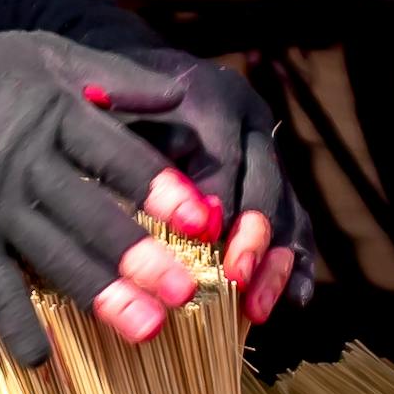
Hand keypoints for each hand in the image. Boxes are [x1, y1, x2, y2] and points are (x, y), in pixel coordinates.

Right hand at [0, 24, 292, 359]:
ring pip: (52, 257)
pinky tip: (46, 365)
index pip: (117, 156)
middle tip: (186, 294)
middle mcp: (27, 165)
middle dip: (139, 257)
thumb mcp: (45, 54)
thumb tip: (176, 96)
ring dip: (99, 297)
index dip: (161, 189)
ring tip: (145, 331)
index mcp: (56, 116)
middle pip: (92, 216)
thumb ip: (113, 75)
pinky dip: (17, 326)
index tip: (204, 220)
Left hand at [63, 38, 295, 337]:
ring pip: (288, 213)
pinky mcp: (274, 188)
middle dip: (252, 239)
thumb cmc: (115, 96)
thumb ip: (112, 101)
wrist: (143, 84)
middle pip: (265, 189)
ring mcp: (268, 160)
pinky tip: (291, 302)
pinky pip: (297, 229)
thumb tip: (96, 97)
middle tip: (234, 280)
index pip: (223, 161)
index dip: (215, 204)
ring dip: (276, 265)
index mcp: (215, 101)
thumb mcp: (107, 93)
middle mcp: (251, 127)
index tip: (200, 242)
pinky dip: (295, 268)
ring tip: (257, 309)